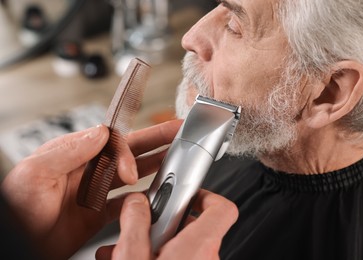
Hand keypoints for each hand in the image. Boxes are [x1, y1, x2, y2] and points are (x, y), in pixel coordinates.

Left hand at [0, 120, 181, 258]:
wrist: (18, 243)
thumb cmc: (16, 209)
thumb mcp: (36, 172)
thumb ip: (70, 150)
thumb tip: (101, 132)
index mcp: (72, 155)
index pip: (110, 142)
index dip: (127, 153)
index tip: (130, 171)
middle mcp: (85, 171)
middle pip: (127, 152)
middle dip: (154, 141)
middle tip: (175, 132)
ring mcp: (93, 193)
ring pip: (130, 176)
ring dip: (153, 166)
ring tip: (172, 158)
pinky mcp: (96, 215)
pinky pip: (125, 204)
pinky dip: (141, 201)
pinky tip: (153, 197)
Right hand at [95, 190, 237, 259]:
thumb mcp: (132, 257)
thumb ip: (136, 223)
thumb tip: (138, 203)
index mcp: (199, 247)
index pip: (222, 209)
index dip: (205, 196)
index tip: (184, 195)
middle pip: (192, 230)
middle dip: (160, 227)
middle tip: (136, 230)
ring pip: (178, 251)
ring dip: (150, 247)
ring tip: (121, 254)